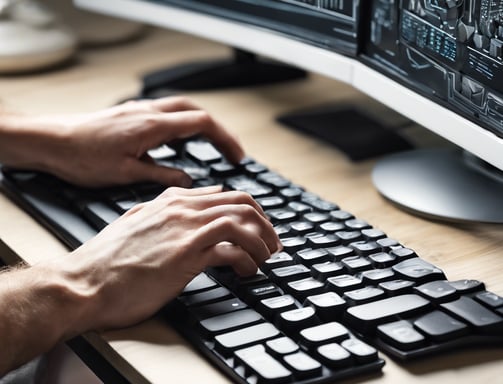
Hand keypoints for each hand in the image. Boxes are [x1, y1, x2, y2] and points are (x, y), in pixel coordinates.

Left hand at [0, 97, 243, 186]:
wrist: (52, 141)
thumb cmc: (82, 157)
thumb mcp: (126, 173)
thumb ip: (162, 174)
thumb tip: (188, 180)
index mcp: (153, 125)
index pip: (202, 124)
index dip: (225, 140)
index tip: (237, 157)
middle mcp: (149, 112)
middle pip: (197, 112)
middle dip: (219, 131)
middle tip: (231, 152)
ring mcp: (140, 111)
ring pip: (182, 110)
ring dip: (202, 125)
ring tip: (214, 146)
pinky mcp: (131, 115)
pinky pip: (167, 113)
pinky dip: (183, 124)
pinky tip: (181, 140)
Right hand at [52, 186, 280, 333]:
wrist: (82, 282)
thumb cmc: (107, 262)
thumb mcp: (138, 224)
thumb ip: (167, 211)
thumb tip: (197, 205)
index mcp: (171, 200)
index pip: (225, 194)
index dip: (250, 212)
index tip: (258, 229)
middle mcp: (181, 209)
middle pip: (242, 202)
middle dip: (265, 224)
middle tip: (272, 245)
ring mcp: (185, 229)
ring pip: (243, 220)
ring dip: (262, 241)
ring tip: (265, 259)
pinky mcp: (186, 254)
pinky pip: (232, 248)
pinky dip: (248, 259)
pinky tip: (246, 272)